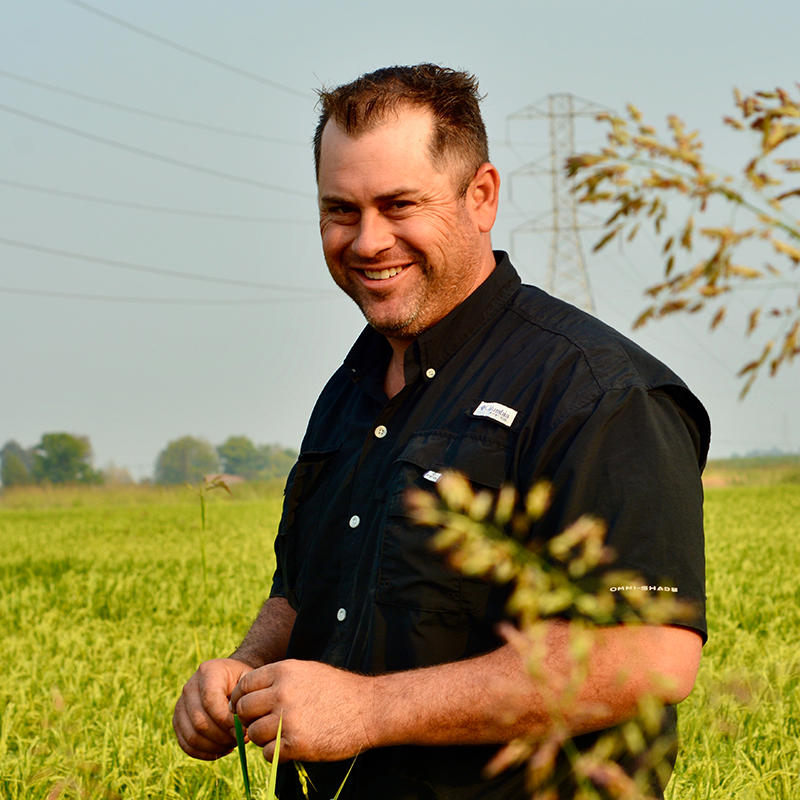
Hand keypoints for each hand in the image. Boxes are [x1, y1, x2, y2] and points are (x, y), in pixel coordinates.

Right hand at [173, 658, 253, 759]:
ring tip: (233, 744)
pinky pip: (186, 745)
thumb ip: (244, 701)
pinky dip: (205, 753)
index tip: (243, 732)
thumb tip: (239, 731)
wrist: (230, 678)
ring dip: (214, 747)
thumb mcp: (248, 682)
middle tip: (241, 741)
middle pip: (200, 721)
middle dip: (222, 737)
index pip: (211, 701)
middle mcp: (189, 687)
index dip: (226, 721)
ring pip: (192, 736)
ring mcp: (180, 705)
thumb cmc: (242, 681)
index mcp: (208, 671)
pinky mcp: (177, 721)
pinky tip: (222, 750)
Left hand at [230, 659, 374, 762]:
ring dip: (262, 738)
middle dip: (249, 719)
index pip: (244, 685)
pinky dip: (275, 753)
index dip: (241, 698)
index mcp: (284, 671)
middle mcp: (282, 692)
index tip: (247, 708)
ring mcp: (288, 719)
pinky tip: (290, 746)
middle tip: (263, 724)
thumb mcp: (307, 671)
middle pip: (243, 710)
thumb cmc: (338, 689)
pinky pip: (268, 753)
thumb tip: (251, 694)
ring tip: (279, 736)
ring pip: (253, 734)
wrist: (368, 708)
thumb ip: (279, 679)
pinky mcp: (297, 744)